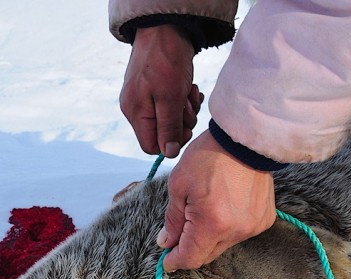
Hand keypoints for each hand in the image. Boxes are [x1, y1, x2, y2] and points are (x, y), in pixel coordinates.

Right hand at [120, 25, 201, 156]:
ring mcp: (146, 100)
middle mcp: (137, 109)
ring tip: (189, 92)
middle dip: (181, 124)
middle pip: (163, 135)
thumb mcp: (171, 98)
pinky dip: (185, 101)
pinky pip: (173, 108)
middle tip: (188, 106)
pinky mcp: (156, 91)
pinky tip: (190, 89)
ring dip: (186, 111)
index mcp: (135, 113)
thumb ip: (169, 127)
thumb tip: (168, 153)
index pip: (151, 147)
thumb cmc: (167, 60)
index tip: (184, 127)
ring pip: (172, 122)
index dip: (170, 142)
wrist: (167, 28)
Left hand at [157, 130, 275, 270]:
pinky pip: (240, 234)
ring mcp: (253, 227)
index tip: (167, 260)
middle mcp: (236, 231)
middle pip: (208, 255)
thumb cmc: (209, 157)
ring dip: (210, 237)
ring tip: (204, 212)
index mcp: (212, 224)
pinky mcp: (264, 220)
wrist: (245, 140)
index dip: (176, 261)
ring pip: (223, 245)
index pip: (191, 258)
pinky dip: (228, 228)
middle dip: (191, 249)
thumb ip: (172, 220)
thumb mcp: (179, 185)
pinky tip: (224, 208)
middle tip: (179, 235)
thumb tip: (166, 243)